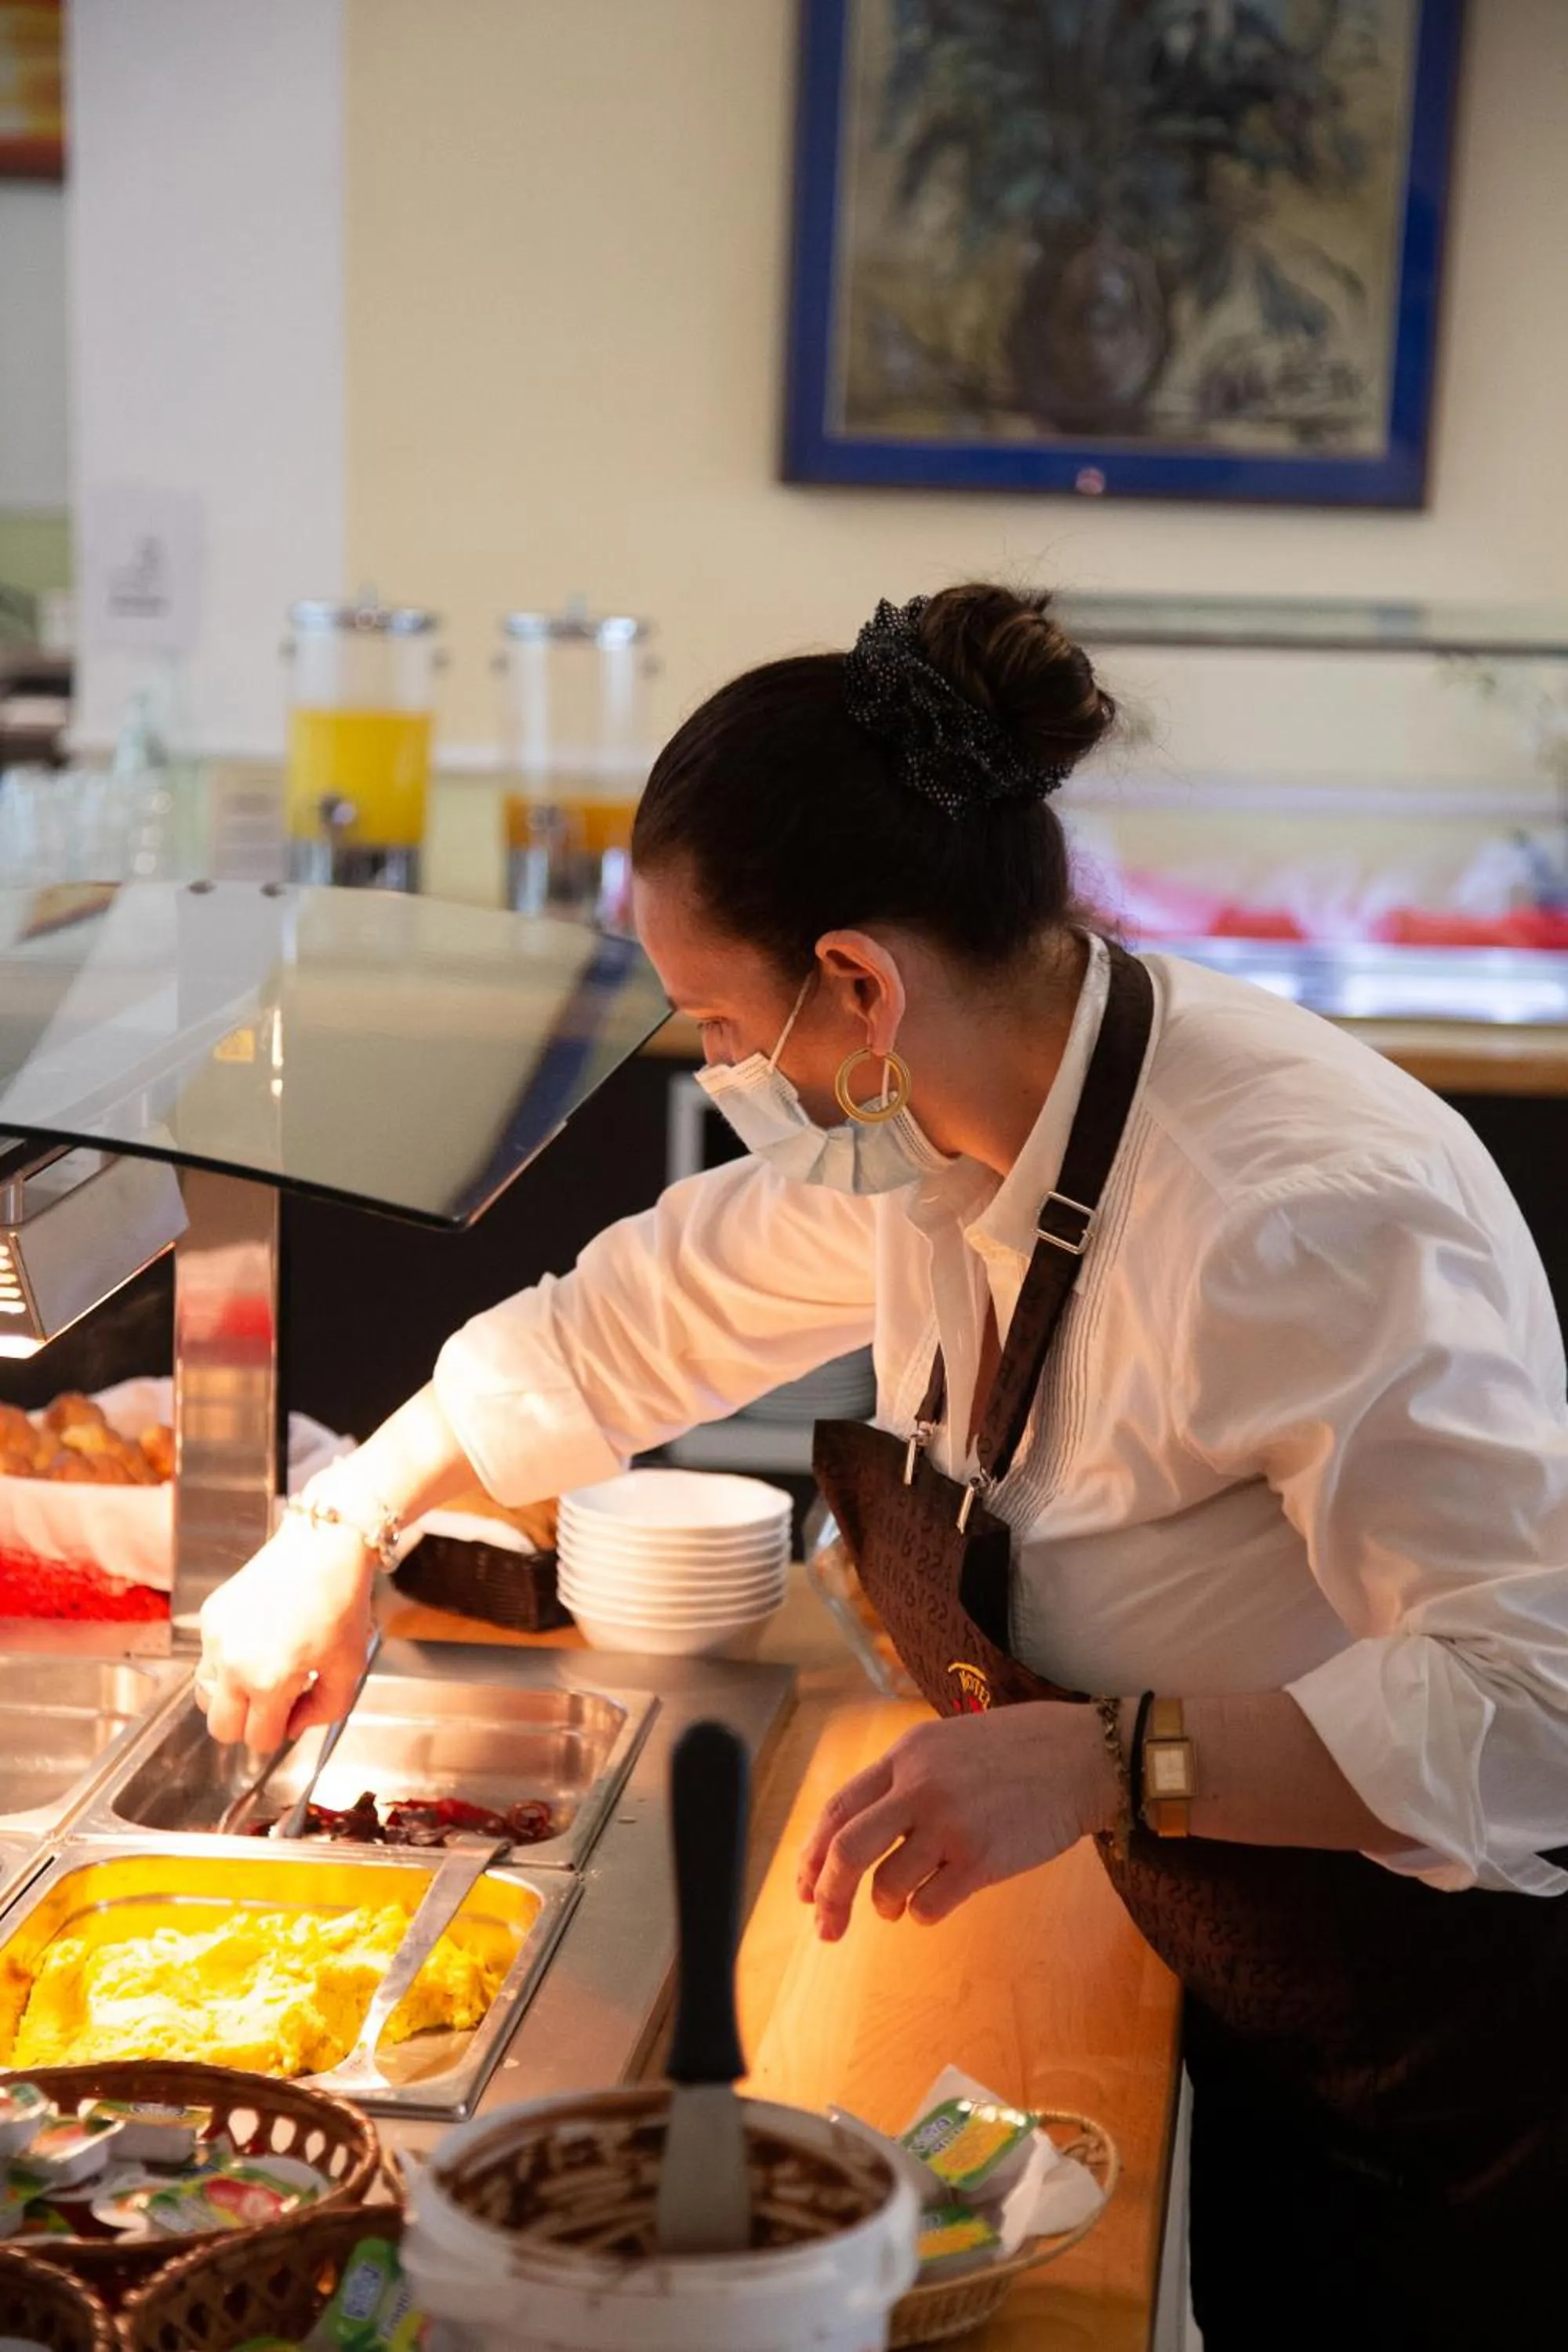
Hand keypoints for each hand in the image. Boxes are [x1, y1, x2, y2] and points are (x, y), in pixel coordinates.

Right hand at [196, 1516, 374, 1751]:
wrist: (323, 1548)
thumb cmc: (342, 1605)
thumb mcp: (349, 1666)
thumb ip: (325, 1709)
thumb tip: (293, 1728)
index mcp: (270, 1681)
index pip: (258, 1739)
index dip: (279, 1733)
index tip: (293, 1714)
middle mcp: (233, 1664)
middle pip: (221, 1729)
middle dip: (248, 1725)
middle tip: (275, 1702)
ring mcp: (216, 1639)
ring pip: (207, 1696)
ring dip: (231, 1696)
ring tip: (263, 1672)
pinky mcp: (210, 1616)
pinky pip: (208, 1659)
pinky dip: (227, 1662)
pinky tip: (258, 1641)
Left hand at [798, 1703, 1115, 1940]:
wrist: (1084, 1756)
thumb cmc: (1018, 1751)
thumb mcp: (948, 1744)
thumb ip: (906, 1778)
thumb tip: (864, 1831)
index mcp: (906, 1754)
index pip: (838, 1808)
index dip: (812, 1853)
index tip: (804, 1885)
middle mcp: (920, 1786)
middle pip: (847, 1850)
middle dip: (828, 1895)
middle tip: (825, 1926)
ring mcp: (951, 1824)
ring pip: (887, 1885)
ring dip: (886, 1906)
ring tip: (898, 1906)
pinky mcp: (982, 1859)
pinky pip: (930, 1905)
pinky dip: (922, 1914)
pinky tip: (934, 1905)